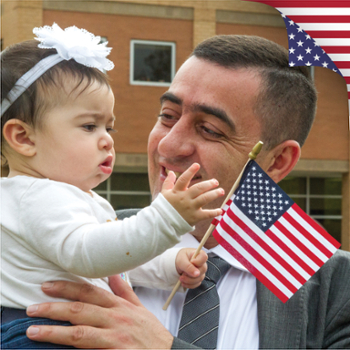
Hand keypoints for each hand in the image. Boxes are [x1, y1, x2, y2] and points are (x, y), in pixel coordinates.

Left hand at [26, 278, 173, 348]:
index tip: (47, 286)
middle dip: (53, 307)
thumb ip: (124, 292)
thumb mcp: (139, 308)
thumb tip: (112, 274)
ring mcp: (115, 337)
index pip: (89, 291)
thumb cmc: (151, 332)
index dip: (67, 287)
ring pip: (80, 332)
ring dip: (54, 331)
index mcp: (119, 305)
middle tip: (31, 308)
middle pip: (80, 309)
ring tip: (33, 331)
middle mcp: (116, 318)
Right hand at [161, 163, 223, 225]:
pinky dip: (214, 212)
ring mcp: (190, 208)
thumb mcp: (164, 193)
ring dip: (214, 194)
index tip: (197, 165)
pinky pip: (206, 214)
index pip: (184, 179)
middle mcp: (184, 198)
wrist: (163, 223)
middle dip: (208, 184)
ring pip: (204, 199)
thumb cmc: (165, 207)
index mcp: (177, 191)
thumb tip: (172, 172)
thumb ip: (168, 182)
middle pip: (198, 188)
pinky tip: (220, 210)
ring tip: (221, 191)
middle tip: (215, 182)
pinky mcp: (194, 217)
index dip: (190, 171)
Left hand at [176, 248, 207, 288]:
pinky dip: (189, 285)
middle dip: (191, 273)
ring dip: (189, 280)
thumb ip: (188, 266)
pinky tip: (183, 282)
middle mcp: (202, 263)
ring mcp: (201, 271)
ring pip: (200, 278)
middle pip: (203, 269)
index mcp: (199, 254)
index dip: (198, 261)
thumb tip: (197, 274)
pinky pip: (197, 284)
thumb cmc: (180, 258)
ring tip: (181, 278)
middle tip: (183, 274)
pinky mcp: (198, 278)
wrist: (176, 264)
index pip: (204, 257)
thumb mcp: (181, 260)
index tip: (191, 263)